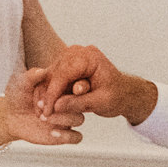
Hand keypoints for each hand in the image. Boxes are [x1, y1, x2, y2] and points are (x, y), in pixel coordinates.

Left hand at [0, 69, 83, 146]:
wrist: (10, 115)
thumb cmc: (18, 95)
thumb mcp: (21, 84)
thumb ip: (31, 77)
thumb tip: (42, 71)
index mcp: (65, 86)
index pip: (79, 83)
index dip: (77, 85)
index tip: (67, 88)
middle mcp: (70, 102)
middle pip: (82, 102)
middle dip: (68, 103)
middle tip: (48, 105)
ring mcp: (68, 118)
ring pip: (79, 119)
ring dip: (64, 118)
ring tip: (43, 118)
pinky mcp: (64, 134)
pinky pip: (76, 137)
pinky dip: (67, 136)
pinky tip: (52, 132)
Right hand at [36, 44, 156, 123]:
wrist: (123, 92)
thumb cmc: (117, 97)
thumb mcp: (100, 103)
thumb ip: (79, 103)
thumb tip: (56, 106)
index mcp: (89, 57)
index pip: (64, 73)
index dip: (53, 93)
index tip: (47, 111)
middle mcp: (78, 52)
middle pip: (54, 72)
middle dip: (48, 93)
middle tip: (43, 113)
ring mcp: (71, 57)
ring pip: (51, 74)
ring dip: (47, 93)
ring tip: (45, 111)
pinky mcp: (67, 64)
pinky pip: (53, 77)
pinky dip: (50, 91)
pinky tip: (48, 105)